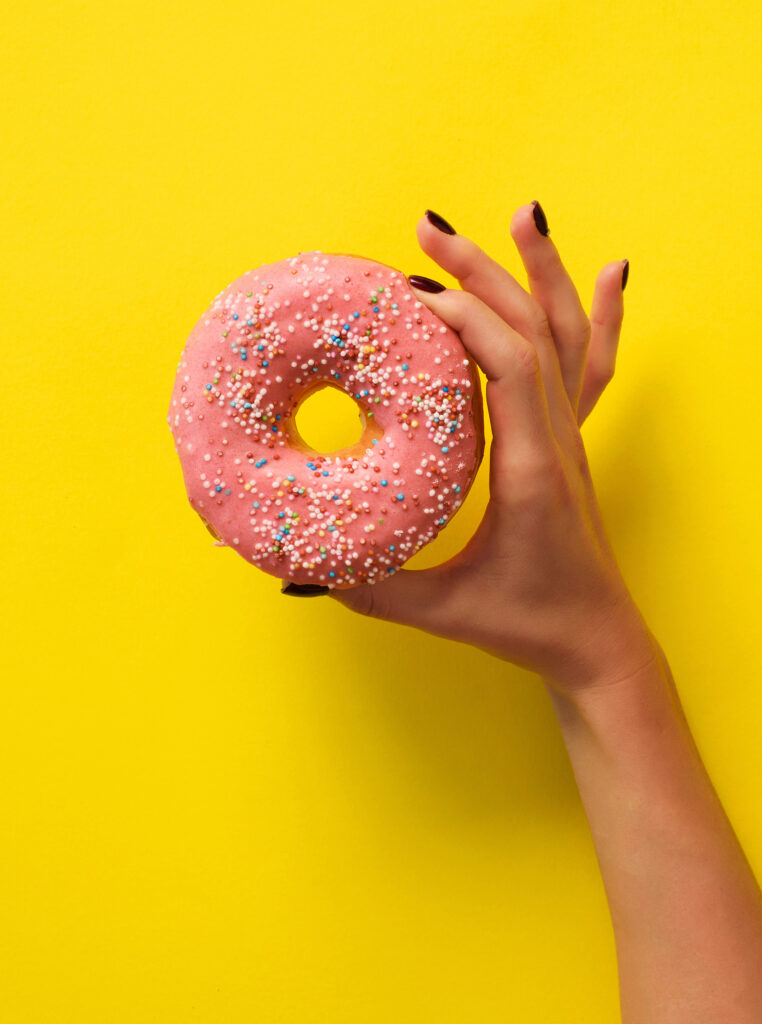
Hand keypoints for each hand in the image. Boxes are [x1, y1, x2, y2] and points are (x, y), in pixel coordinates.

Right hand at [330, 205, 657, 695]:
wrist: (597, 640)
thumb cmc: (529, 624)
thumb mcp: (445, 613)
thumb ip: (371, 589)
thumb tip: (297, 570)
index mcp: (532, 471)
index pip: (510, 366)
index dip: (463, 320)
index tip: (411, 295)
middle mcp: (559, 441)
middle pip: (532, 330)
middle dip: (480, 271)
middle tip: (427, 229)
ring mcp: (570, 436)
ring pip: (565, 336)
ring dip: (534, 275)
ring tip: (512, 219)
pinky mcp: (567, 440)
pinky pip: (589, 363)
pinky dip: (599, 313)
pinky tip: (612, 274)